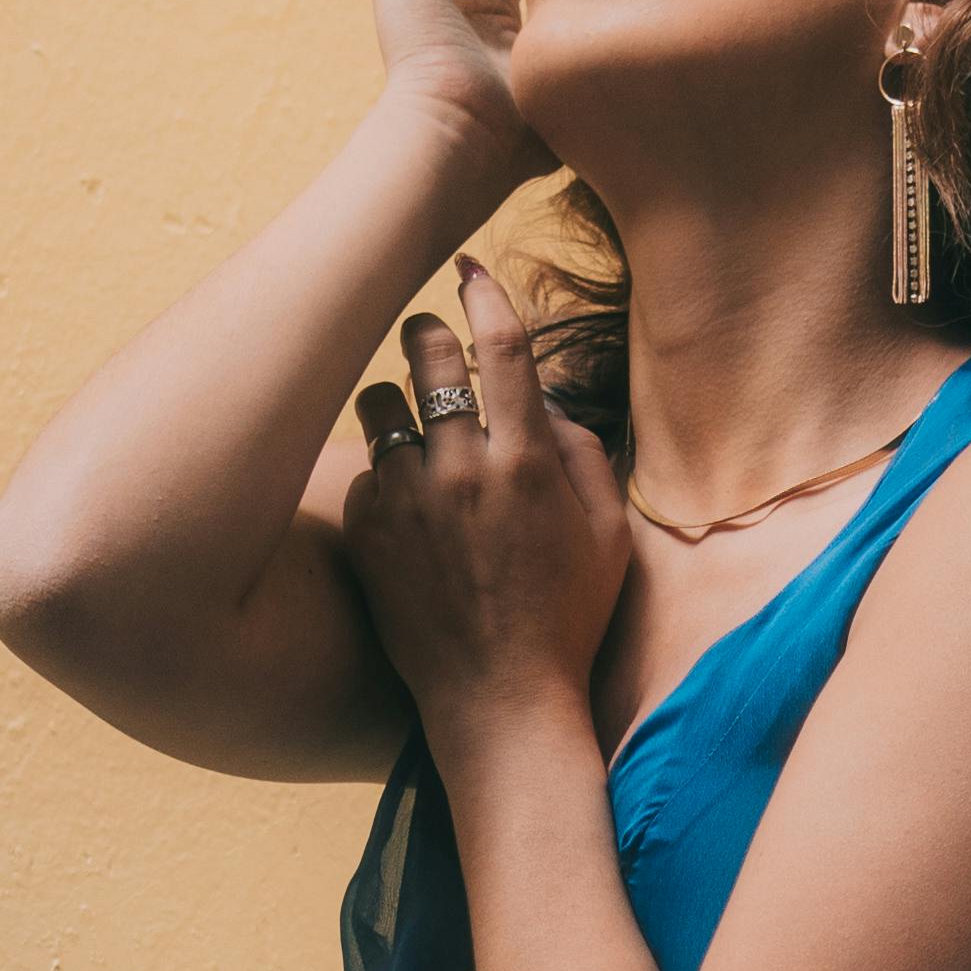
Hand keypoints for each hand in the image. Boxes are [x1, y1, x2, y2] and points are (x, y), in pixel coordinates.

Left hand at [338, 257, 630, 740]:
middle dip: (427, 333)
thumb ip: (584, 454)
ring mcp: (406, 503)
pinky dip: (380, 472)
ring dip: (394, 401)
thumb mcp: (610, 537)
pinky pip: (360, 468)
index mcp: (526, 465)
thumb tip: (542, 400)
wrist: (498, 704)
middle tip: (431, 343)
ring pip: (377, 402)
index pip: (500, 345)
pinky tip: (403, 502)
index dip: (484, 292)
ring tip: (411, 428)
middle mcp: (460, 473)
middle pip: (426, 352)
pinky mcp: (367, 535)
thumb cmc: (566, 619)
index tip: (470, 266)